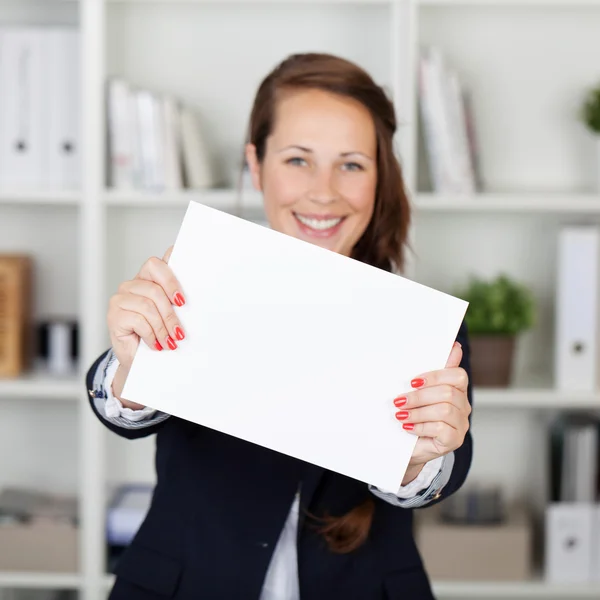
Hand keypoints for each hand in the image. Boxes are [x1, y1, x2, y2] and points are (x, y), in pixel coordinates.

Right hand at [107, 246, 185, 405]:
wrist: (138, 358)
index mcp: (147, 279)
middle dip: (170, 313)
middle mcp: (132, 285)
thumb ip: (176, 299)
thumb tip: (193, 295)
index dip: (171, 279)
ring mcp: (120, 298)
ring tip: (169, 342)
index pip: (156, 264)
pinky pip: (138, 320)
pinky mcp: (114, 314)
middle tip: (179, 332)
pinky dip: (151, 334)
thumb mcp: (169, 315)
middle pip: (154, 289)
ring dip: (162, 327)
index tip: (182, 300)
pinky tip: (156, 344)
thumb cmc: (157, 333)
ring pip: (147, 306)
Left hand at [394, 342, 470, 472]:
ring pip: (444, 410)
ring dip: (418, 412)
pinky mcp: (454, 441)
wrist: (406, 447)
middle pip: (447, 393)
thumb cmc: (413, 415)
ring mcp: (461, 425)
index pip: (458, 376)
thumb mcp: (419, 390)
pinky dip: (421, 426)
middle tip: (399, 400)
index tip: (413, 381)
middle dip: (419, 396)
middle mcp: (463, 406)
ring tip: (401, 415)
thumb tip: (454, 346)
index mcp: (456, 390)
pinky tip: (408, 427)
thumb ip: (435, 369)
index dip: (435, 376)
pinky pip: (442, 429)